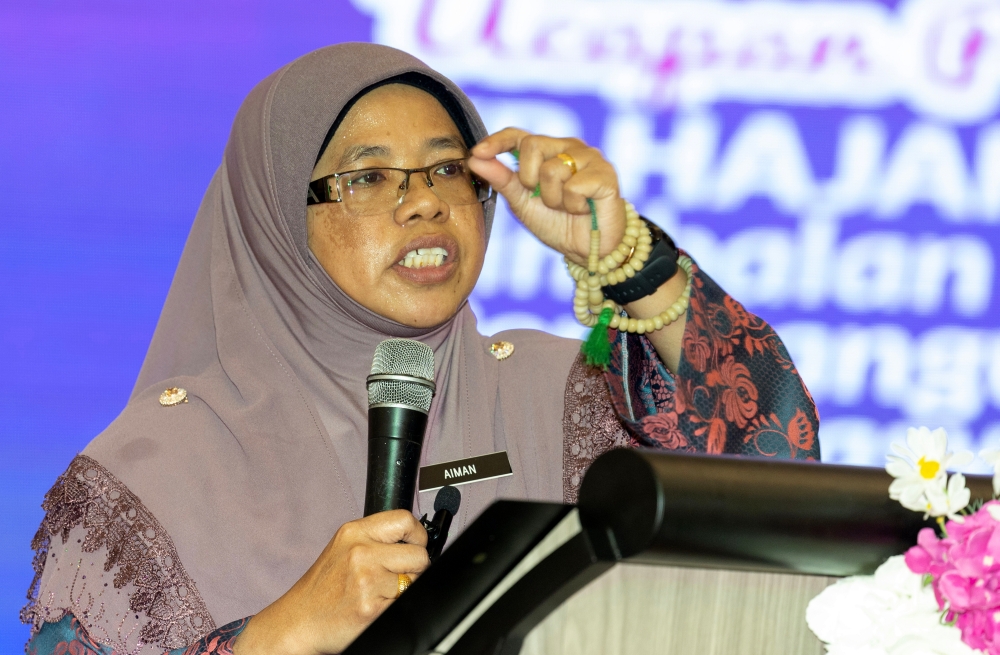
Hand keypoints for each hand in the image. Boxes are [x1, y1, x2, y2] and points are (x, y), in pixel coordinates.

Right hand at [233, 510, 428, 654]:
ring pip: (415, 581)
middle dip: (414, 568)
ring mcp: (367, 581)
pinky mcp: (371, 609)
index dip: (418, 536)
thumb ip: (376, 538)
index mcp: (355, 532)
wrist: (298, 621)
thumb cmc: (323, 587)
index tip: (415, 546)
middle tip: (394, 576)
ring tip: (380, 592)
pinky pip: (405, 604)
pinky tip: (376, 606)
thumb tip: (414, 539)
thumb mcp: (344, 547)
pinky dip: (396, 607)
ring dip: (404, 589)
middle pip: (418, 554)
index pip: (406, 520)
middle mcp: (360, 552)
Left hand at [468, 128, 625, 265]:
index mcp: (547, 151)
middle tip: (545, 199)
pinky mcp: (606, 174)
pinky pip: (574, 187)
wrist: (588, 249)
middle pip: (532, 145)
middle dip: (530, 180)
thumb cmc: (557, 223)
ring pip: (553, 169)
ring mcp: (589, 158)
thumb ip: (502, 180)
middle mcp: (568, 147)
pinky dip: (574, 205)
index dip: (497, 140)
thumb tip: (474, 159)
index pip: (518, 135)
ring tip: (568, 207)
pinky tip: (584, 209)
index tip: (478, 153)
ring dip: (554, 199)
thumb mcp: (523, 203)